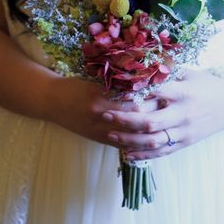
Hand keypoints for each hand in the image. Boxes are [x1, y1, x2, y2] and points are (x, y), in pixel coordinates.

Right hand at [45, 76, 159, 148]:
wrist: (51, 101)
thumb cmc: (74, 85)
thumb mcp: (95, 79)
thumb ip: (118, 83)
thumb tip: (147, 80)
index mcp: (102, 96)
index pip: (134, 98)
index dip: (152, 96)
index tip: (167, 90)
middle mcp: (102, 114)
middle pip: (136, 116)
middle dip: (155, 112)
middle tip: (171, 105)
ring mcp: (100, 129)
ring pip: (133, 134)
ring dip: (149, 129)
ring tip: (166, 121)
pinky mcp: (99, 139)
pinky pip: (124, 143)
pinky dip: (138, 140)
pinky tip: (151, 136)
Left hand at [101, 69, 223, 160]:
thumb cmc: (208, 85)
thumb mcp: (189, 73)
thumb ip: (166, 74)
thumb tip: (137, 69)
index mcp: (183, 92)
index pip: (154, 94)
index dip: (133, 93)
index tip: (114, 92)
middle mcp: (183, 113)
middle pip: (150, 122)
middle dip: (125, 120)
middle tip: (106, 115)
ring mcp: (185, 131)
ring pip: (153, 141)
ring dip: (129, 140)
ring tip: (111, 135)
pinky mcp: (186, 142)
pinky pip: (162, 152)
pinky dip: (143, 154)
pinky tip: (127, 153)